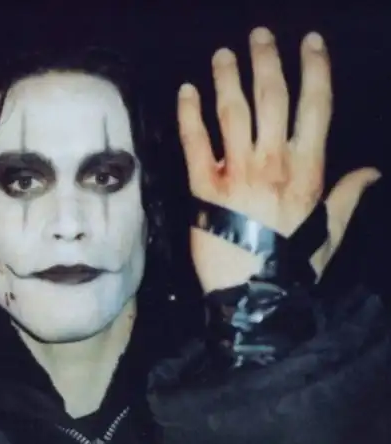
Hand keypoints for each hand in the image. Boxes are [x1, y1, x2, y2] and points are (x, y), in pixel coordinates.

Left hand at [178, 27, 379, 292]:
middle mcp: (272, 163)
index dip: (314, 69)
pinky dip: (189, 115)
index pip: (315, 107)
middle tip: (259, 35)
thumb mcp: (329, 231)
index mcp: (307, 170)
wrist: (254, 295)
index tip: (309, 42)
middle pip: (271, 99)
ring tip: (223, 55)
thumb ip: (347, 196)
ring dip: (227, 78)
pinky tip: (186, 91)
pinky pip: (195, 143)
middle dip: (267, 61)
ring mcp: (236, 173)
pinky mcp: (202, 188)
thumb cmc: (292, 264)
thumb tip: (371, 171)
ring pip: (232, 113)